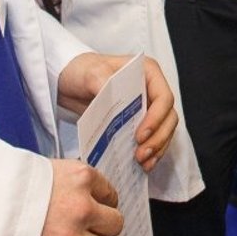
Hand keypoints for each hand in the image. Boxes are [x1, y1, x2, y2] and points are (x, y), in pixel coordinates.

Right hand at [27, 160, 121, 235]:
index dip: (100, 204)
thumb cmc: (2, 184)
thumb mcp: (38, 170)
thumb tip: (74, 195)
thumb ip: (63, 183)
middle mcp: (80, 207)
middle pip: (115, 225)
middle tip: (82, 232)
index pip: (110, 194)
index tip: (91, 210)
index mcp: (79, 177)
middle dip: (100, 229)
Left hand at [55, 53, 178, 169]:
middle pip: (168, 117)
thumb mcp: (90, 72)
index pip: (164, 97)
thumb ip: (102, 82)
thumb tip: (111, 95)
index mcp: (148, 72)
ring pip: (164, 130)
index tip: (141, 135)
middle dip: (159, 138)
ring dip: (157, 148)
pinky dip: (151, 152)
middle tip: (141, 154)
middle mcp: (152, 89)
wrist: (68, 82)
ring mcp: (147, 107)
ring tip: (143, 163)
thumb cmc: (82, 71)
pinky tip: (142, 165)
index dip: (157, 118)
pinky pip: (153, 139)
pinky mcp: (138, 122)